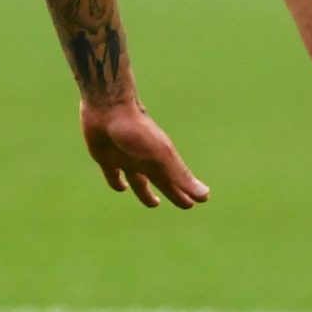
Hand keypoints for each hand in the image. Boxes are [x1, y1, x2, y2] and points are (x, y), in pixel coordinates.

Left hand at [80, 99, 209, 208]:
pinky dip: (118, 183)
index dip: (185, 195)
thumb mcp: (161, 157)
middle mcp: (145, 162)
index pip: (177, 184)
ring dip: (146, 192)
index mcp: (160, 163)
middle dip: (173, 192)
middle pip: (162, 182)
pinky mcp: (106, 157)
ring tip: (154, 202)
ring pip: (139, 182)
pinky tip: (122, 188)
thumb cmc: (138, 132)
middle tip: (185, 205)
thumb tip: (205, 196)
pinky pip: (113, 175)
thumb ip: (180, 177)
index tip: (198, 202)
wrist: (110, 107)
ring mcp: (126, 160)